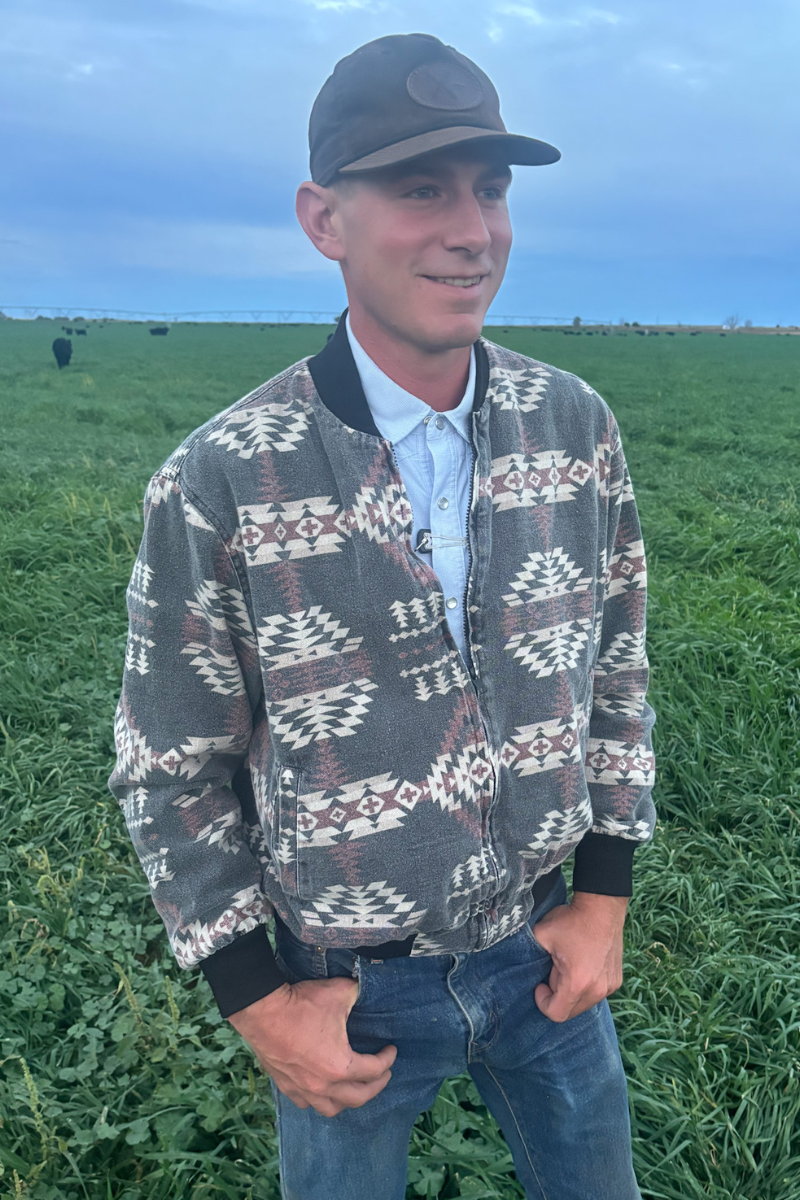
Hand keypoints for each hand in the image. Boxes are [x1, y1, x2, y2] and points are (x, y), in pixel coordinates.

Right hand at [227, 977, 396, 1117]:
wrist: (263, 1011)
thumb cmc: (302, 1004)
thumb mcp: (340, 992)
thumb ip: (357, 993)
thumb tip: (363, 988)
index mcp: (341, 1066)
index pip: (374, 1070)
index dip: (387, 1059)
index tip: (391, 1050)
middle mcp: (324, 1085)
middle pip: (358, 1097)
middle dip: (376, 1086)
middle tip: (383, 1074)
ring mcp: (303, 1089)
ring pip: (331, 1108)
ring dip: (347, 1100)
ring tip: (354, 1087)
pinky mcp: (286, 1086)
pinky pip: (306, 1104)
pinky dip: (319, 1099)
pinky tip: (322, 1089)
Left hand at [531, 891, 628, 1022]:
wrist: (602, 907)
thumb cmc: (571, 921)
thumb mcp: (541, 935)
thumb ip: (529, 955)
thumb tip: (524, 967)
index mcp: (577, 983)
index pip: (556, 1014)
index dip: (542, 1002)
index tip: (540, 984)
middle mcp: (597, 991)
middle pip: (570, 1012)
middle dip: (557, 996)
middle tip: (553, 970)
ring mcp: (609, 987)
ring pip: (583, 1004)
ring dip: (571, 992)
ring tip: (568, 966)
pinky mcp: (616, 981)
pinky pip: (595, 994)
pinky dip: (585, 987)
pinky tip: (582, 965)